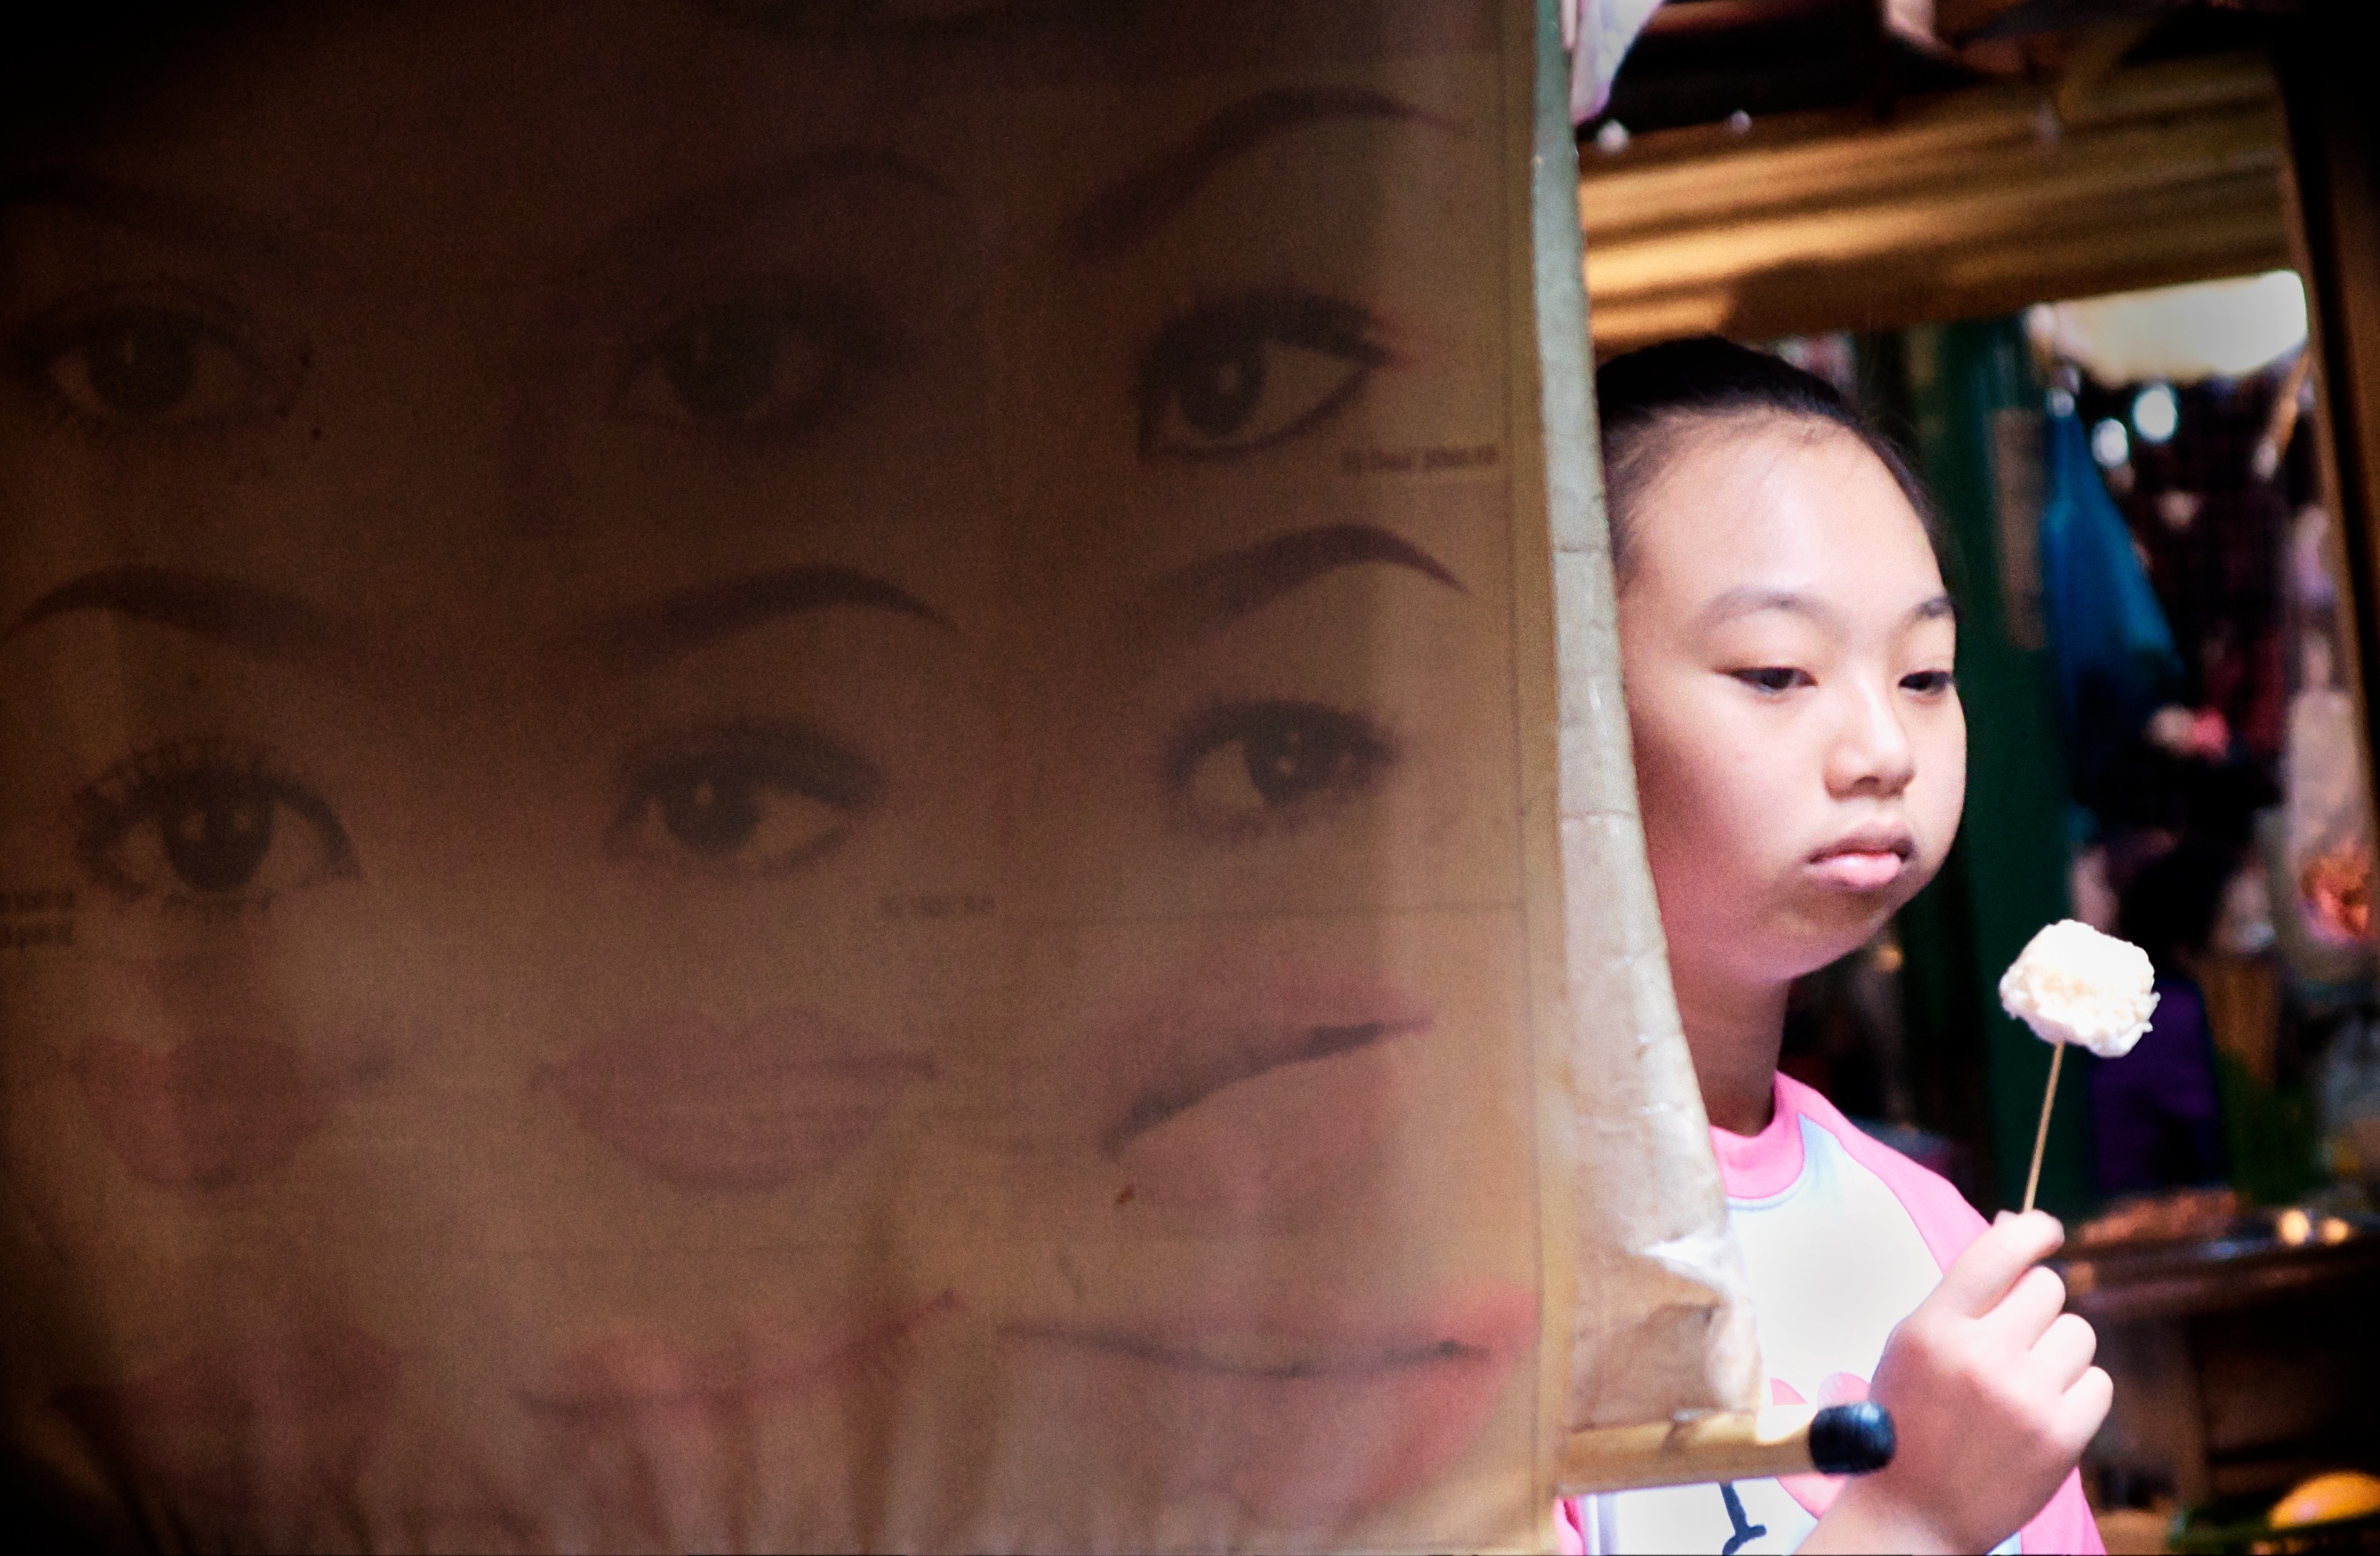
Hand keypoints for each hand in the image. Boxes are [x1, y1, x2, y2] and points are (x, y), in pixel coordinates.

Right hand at [1799, 1211, 2110, 1553]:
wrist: (1912, 1516)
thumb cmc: (1909, 1422)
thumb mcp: (1912, 1346)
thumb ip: (1963, 1292)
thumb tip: (2017, 1226)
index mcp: (1932, 1329)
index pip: (1999, 1252)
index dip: (2033, 1230)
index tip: (2046, 1230)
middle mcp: (1979, 1357)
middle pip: (2048, 1288)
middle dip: (2036, 1307)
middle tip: (2013, 1340)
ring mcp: (2024, 1398)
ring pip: (2078, 1334)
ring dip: (2059, 1351)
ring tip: (2023, 1384)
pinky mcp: (2061, 1437)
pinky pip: (2099, 1382)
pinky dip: (2078, 1393)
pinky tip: (2043, 1412)